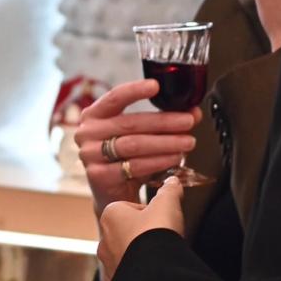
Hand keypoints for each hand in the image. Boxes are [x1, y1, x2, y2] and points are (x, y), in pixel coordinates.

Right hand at [75, 78, 198, 207]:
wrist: (113, 194)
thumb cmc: (126, 158)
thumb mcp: (140, 135)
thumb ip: (162, 121)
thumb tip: (194, 112)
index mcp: (94, 115)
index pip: (114, 98)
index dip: (135, 90)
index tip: (156, 86)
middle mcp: (87, 132)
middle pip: (130, 123)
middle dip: (164, 122)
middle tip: (188, 121)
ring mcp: (90, 155)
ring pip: (134, 145)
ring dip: (165, 142)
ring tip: (187, 142)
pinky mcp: (99, 176)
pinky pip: (134, 166)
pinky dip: (158, 162)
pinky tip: (174, 159)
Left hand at [97, 176, 184, 280]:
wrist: (154, 271)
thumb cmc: (156, 233)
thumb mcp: (167, 203)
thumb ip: (170, 190)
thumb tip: (173, 182)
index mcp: (110, 215)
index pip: (130, 207)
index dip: (150, 211)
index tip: (161, 217)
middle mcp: (104, 239)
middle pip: (127, 231)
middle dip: (144, 233)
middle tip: (162, 236)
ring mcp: (108, 262)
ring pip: (126, 253)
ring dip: (141, 252)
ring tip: (159, 254)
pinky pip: (128, 272)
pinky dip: (139, 271)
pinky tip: (154, 270)